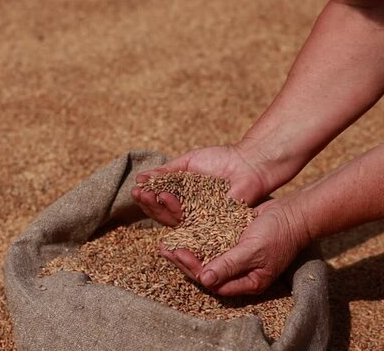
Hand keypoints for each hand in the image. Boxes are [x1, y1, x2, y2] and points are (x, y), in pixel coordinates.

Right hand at [131, 145, 270, 226]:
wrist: (248, 162)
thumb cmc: (221, 159)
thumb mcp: (188, 162)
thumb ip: (167, 172)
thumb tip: (141, 177)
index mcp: (182, 198)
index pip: (159, 202)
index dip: (146, 197)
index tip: (136, 187)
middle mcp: (189, 212)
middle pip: (162, 214)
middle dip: (148, 204)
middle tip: (136, 193)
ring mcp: (200, 219)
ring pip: (172, 220)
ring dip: (157, 207)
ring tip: (147, 194)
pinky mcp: (212, 224)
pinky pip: (191, 222)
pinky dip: (176, 210)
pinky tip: (166, 198)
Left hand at [160, 197, 311, 295]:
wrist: (295, 213)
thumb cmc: (278, 233)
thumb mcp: (253, 250)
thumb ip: (229, 264)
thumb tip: (205, 279)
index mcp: (248, 282)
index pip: (213, 282)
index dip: (193, 269)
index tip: (178, 253)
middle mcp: (240, 273)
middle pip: (206, 272)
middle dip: (184, 261)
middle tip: (165, 248)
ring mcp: (236, 258)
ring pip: (205, 258)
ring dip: (186, 250)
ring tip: (167, 242)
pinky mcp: (233, 242)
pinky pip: (211, 245)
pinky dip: (196, 239)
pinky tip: (182, 231)